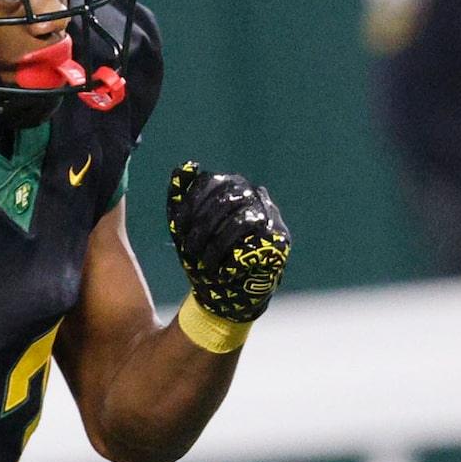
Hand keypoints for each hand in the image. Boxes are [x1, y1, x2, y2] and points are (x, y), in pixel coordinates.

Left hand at [165, 162, 289, 324]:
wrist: (221, 296)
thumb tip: (185, 166)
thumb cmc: (202, 259)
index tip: (179, 230)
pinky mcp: (281, 240)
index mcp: (231, 188)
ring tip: (208, 263)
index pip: (211, 181)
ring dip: (217, 246)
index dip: (191, 205)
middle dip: (202, 228)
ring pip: (242, 219)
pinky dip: (233, 259)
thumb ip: (179, 198)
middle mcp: (255, 195)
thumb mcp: (182, 230)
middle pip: (226, 198)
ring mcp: (272, 216)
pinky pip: (257, 243)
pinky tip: (225, 270)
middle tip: (191, 251)